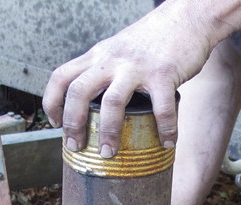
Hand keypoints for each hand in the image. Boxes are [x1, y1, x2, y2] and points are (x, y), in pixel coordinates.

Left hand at [42, 2, 218, 156]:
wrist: (188, 16)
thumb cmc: (155, 38)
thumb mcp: (119, 49)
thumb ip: (105, 69)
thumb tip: (97, 103)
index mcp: (98, 56)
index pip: (61, 76)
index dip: (52, 102)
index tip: (56, 124)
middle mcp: (112, 60)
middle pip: (79, 92)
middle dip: (73, 124)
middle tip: (77, 146)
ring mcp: (137, 67)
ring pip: (112, 103)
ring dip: (108, 132)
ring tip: (109, 153)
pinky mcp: (163, 74)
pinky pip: (161, 108)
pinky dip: (165, 129)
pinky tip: (168, 141)